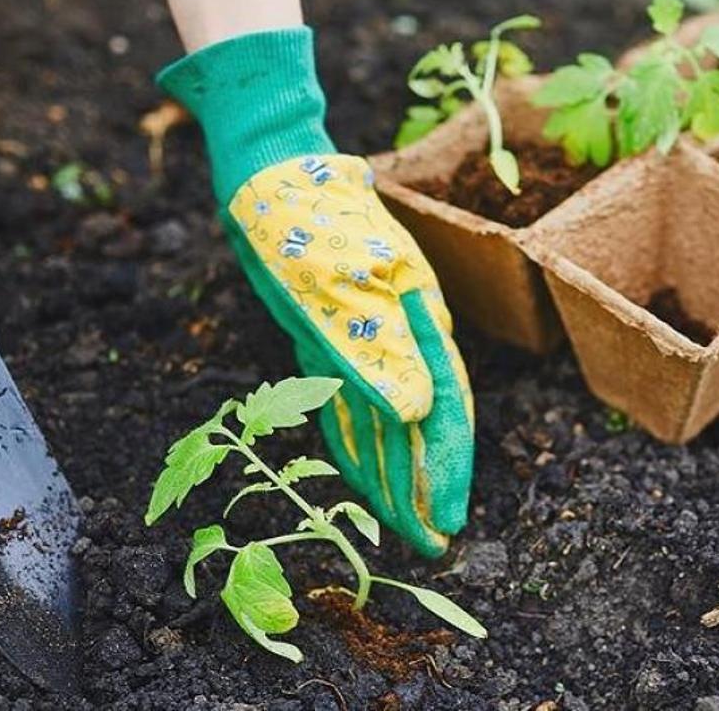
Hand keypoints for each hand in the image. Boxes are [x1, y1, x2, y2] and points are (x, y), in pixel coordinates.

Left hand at [226, 155, 474, 556]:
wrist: (270, 175)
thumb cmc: (307, 220)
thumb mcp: (341, 284)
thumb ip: (380, 350)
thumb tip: (418, 416)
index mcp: (418, 320)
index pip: (443, 407)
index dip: (446, 468)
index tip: (448, 520)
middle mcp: (401, 335)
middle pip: (421, 423)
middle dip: (426, 484)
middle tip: (431, 542)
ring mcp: (369, 338)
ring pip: (388, 420)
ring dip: (395, 472)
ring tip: (404, 524)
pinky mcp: (332, 341)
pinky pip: (352, 404)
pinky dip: (359, 442)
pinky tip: (362, 473)